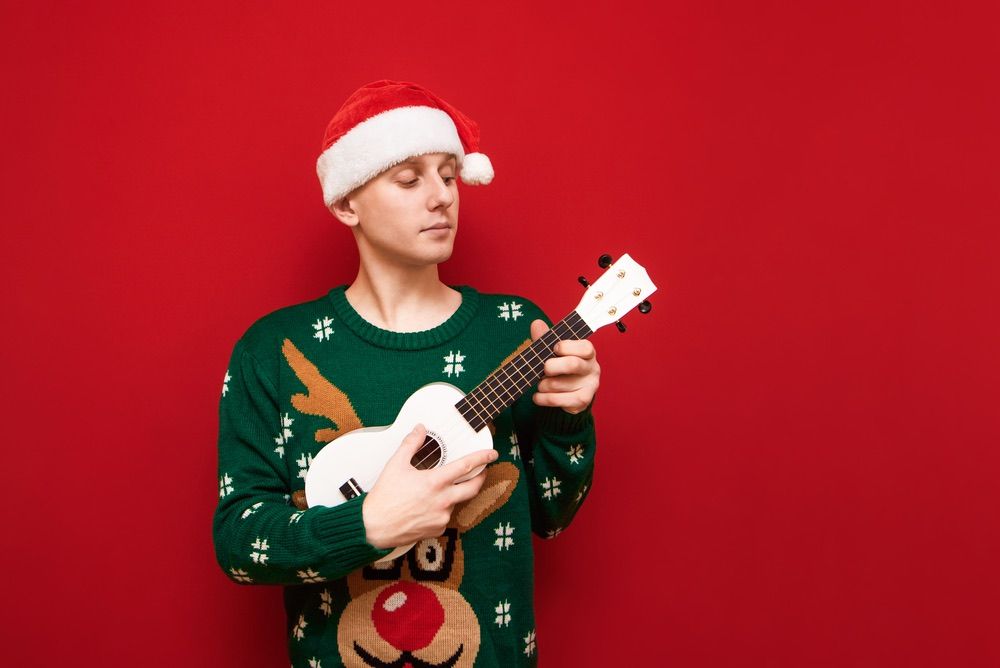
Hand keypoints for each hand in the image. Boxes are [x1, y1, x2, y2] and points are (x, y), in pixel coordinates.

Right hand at [362, 424, 498, 548]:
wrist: (374, 527)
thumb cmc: (384, 498)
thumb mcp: (395, 465)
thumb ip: (410, 444)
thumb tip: (420, 429)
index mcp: (435, 482)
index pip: (466, 466)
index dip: (482, 458)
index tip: (492, 454)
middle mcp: (443, 501)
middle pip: (473, 488)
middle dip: (481, 478)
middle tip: (482, 471)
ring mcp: (441, 517)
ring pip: (456, 502)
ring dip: (454, 494)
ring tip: (442, 488)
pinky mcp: (437, 529)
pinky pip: (445, 516)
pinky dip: (441, 509)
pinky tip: (428, 505)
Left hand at [530, 319, 600, 413]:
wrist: (570, 394)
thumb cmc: (562, 367)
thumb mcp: (554, 352)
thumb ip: (545, 339)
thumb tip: (536, 323)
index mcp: (588, 352)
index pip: (585, 347)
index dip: (567, 346)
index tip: (555, 348)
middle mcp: (592, 368)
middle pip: (572, 364)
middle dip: (551, 366)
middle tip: (544, 369)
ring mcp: (590, 386)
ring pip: (561, 384)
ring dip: (544, 385)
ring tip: (540, 384)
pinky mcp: (583, 401)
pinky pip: (560, 400)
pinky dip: (544, 399)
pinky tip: (538, 397)